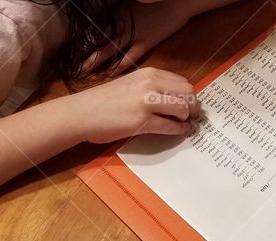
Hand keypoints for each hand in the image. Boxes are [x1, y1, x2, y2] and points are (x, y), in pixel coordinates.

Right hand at [66, 67, 200, 142]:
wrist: (81, 113)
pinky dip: (179, 130)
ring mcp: (147, 102)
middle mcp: (150, 84)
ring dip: (187, 118)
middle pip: (188, 93)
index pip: (182, 82)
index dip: (189, 95)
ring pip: (182, 108)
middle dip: (194, 106)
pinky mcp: (142, 121)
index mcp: (149, 74)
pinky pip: (170, 126)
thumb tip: (174, 97)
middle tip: (193, 115)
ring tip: (184, 123)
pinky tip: (179, 131)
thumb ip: (152, 86)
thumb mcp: (131, 84)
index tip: (190, 104)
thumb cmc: (104, 100)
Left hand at [82, 1, 199, 75]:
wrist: (177, 1)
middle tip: (74, 68)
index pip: (95, 31)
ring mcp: (133, 34)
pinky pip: (130, 55)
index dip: (85, 43)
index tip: (74, 53)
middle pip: (98, 43)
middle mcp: (121, 25)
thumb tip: (112, 22)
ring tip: (84, 72)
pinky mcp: (146, 41)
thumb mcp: (133, 5)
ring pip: (109, 50)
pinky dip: (120, 65)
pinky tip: (111, 73)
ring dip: (96, 62)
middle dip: (85, 57)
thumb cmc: (157, 1)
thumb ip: (121, 14)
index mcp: (117, 15)